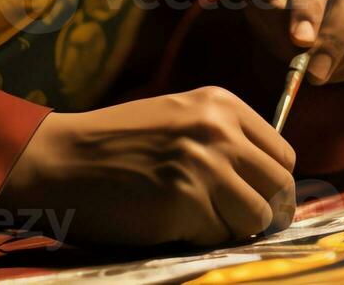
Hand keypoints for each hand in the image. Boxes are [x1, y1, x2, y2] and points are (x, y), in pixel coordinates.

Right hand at [0, 87, 295, 246]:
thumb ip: (224, 138)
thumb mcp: (178, 119)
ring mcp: (204, 166)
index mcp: (221, 104)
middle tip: (237, 222)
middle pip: (280, 187)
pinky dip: (200, 238)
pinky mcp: (186, 203)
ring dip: (233, 229)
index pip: (283, 154)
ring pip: (257, 218)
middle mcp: (218, 130)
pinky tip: (170, 223)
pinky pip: (218, 236)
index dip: (272, 184)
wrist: (60, 160)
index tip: (255, 199)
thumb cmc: (115, 144)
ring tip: (199, 220)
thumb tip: (270, 182)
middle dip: (266, 212)